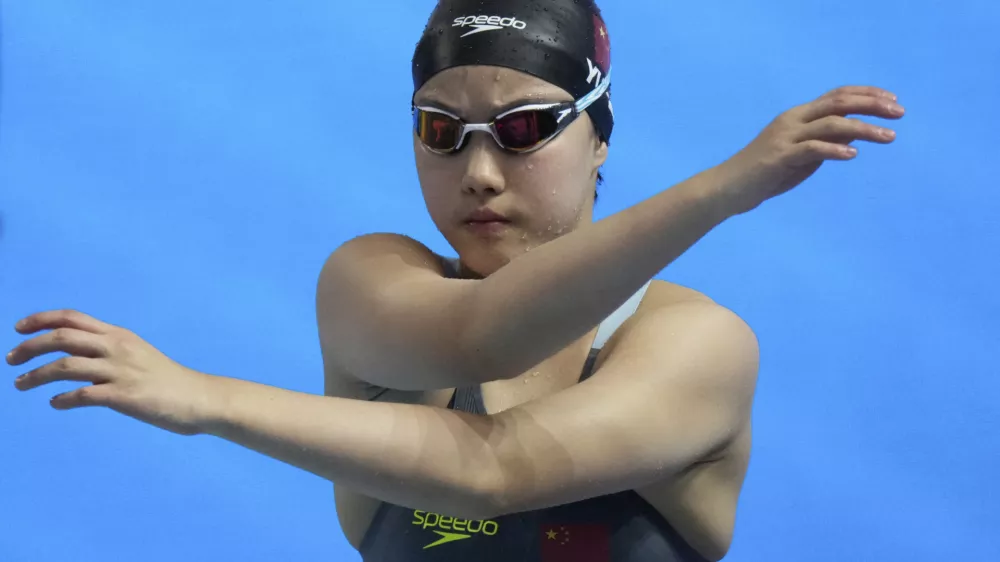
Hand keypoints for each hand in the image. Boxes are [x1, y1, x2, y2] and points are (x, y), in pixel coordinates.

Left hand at [8, 310, 223, 435]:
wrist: (199, 398)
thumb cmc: (168, 380)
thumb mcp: (138, 354)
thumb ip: (109, 350)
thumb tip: (77, 357)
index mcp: (119, 335)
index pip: (72, 318)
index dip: (41, 320)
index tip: (18, 329)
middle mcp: (117, 348)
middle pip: (61, 338)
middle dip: (29, 347)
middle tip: (10, 360)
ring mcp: (120, 372)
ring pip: (64, 366)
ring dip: (36, 375)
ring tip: (20, 384)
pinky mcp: (124, 396)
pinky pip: (82, 395)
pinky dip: (62, 399)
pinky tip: (55, 404)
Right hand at [718, 85, 904, 214]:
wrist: (728, 188)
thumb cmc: (763, 174)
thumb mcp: (798, 156)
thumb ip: (821, 144)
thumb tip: (850, 139)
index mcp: (798, 116)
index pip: (837, 95)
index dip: (867, 94)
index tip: (892, 101)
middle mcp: (793, 120)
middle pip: (839, 103)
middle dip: (872, 105)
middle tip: (900, 113)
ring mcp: (785, 137)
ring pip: (832, 124)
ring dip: (864, 129)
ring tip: (889, 137)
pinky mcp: (780, 156)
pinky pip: (812, 148)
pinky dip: (835, 149)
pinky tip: (853, 155)